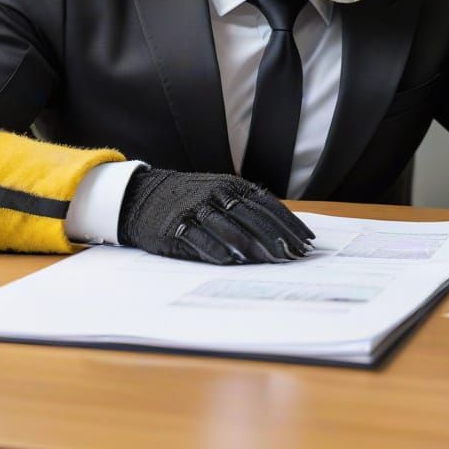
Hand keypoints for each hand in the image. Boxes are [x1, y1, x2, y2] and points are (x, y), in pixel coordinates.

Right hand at [118, 168, 314, 264]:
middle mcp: (216, 194)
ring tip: (272, 260)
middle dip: (277, 237)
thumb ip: (245, 208)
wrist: (142, 195)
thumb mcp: (218, 194)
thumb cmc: (189, 199)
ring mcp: (196, 209)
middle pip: (253, 217)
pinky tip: (230, 261)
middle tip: (295, 256)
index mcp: (231, 186)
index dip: (289, 223)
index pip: (267, 205)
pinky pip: (198, 238)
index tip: (307, 241)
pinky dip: (215, 249)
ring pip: (229, 227)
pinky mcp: (175, 226)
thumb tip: (281, 232)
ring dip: (252, 245)